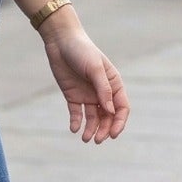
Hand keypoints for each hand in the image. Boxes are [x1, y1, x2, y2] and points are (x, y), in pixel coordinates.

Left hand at [41, 14, 129, 144]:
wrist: (60, 41)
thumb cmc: (82, 51)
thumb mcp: (95, 69)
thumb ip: (103, 89)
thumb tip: (110, 111)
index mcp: (113, 84)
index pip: (121, 108)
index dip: (119, 122)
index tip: (114, 134)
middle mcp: (102, 92)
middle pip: (108, 116)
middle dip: (104, 129)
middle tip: (97, 140)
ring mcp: (87, 94)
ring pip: (93, 117)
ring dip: (91, 129)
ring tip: (86, 139)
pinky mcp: (73, 95)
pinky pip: (76, 113)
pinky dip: (76, 122)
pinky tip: (74, 129)